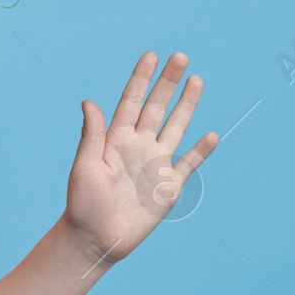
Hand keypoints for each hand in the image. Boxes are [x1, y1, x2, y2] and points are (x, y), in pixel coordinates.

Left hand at [60, 52, 218, 267]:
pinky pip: (188, 164)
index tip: (151, 56)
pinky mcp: (168, 187)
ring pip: (175, 127)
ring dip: (186, 105)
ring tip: (197, 80)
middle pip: (157, 107)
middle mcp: (138, 146)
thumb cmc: (83, 204)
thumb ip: (91, 135)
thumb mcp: (84, 167)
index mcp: (116, 139)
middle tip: (181, 57)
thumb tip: (89, 102)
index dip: (141, 79)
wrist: (96, 239)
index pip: (132, 102)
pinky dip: (200, 151)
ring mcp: (155, 164)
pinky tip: (210, 135)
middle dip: (168, 82)